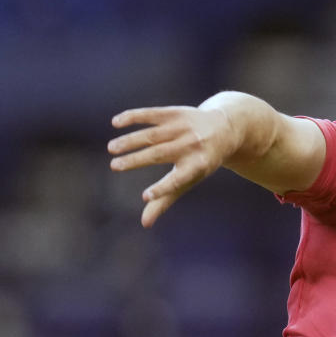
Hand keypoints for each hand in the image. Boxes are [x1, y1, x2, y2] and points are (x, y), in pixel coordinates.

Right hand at [108, 105, 234, 227]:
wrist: (223, 129)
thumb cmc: (201, 162)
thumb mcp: (189, 180)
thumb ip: (166, 198)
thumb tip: (145, 224)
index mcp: (198, 166)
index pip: (178, 180)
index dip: (163, 189)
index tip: (146, 196)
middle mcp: (191, 146)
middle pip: (159, 154)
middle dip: (135, 160)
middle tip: (114, 166)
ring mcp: (183, 128)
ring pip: (151, 135)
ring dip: (129, 141)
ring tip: (112, 149)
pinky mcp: (175, 113)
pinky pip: (151, 114)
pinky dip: (133, 117)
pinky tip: (116, 123)